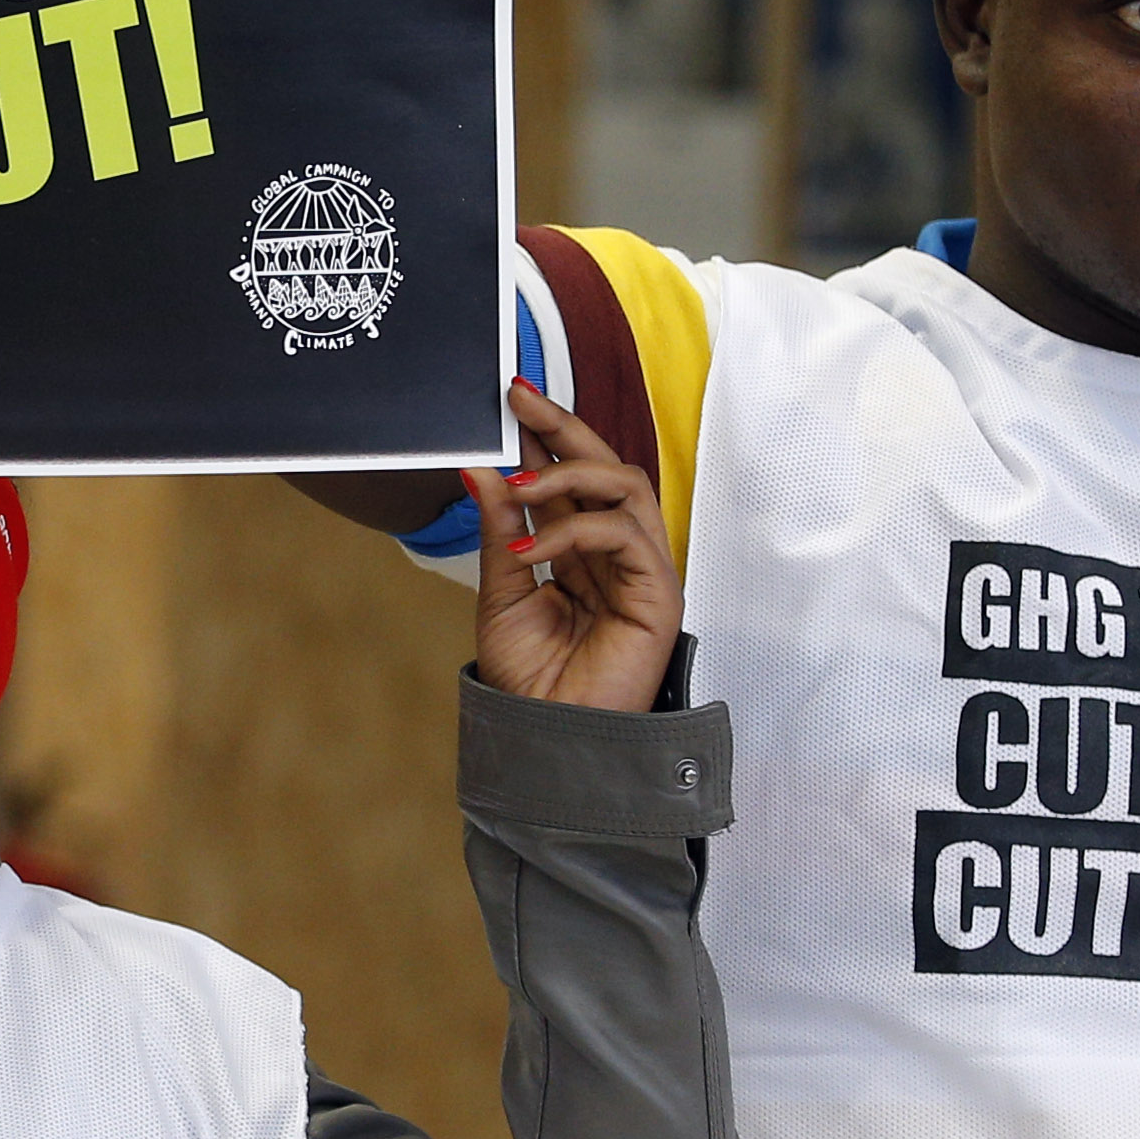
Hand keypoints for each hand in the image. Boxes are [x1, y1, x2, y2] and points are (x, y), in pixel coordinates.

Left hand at [463, 382, 683, 711]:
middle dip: (564, 427)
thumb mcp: (502, 593)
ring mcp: (643, 569)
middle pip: (606, 466)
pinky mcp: (659, 591)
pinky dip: (574, 531)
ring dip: (567, 475)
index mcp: (583, 551)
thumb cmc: (531, 680)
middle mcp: (618, 553)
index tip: (509, 399)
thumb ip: (499, 532)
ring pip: (626, 486)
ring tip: (517, 487)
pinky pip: (624, 533)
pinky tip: (530, 550)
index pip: (572, 478)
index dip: (546, 436)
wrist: (548, 739)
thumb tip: (480, 470)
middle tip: (520, 399)